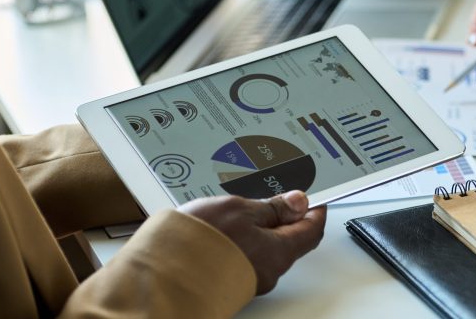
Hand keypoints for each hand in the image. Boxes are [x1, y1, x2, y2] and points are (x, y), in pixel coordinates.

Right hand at [178, 190, 325, 293]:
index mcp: (278, 252)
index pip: (312, 230)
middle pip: (290, 240)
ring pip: (265, 248)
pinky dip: (243, 239)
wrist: (159, 276)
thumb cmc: (198, 244)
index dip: (315, 210)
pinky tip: (227, 227)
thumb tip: (297, 201)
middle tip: (280, 196)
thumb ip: (272, 206)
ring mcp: (249, 278)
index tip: (313, 196)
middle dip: (287, 217)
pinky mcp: (230, 279)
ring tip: (244, 208)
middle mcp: (268, 271)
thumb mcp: (240, 210)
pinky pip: (246, 256)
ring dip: (261, 227)